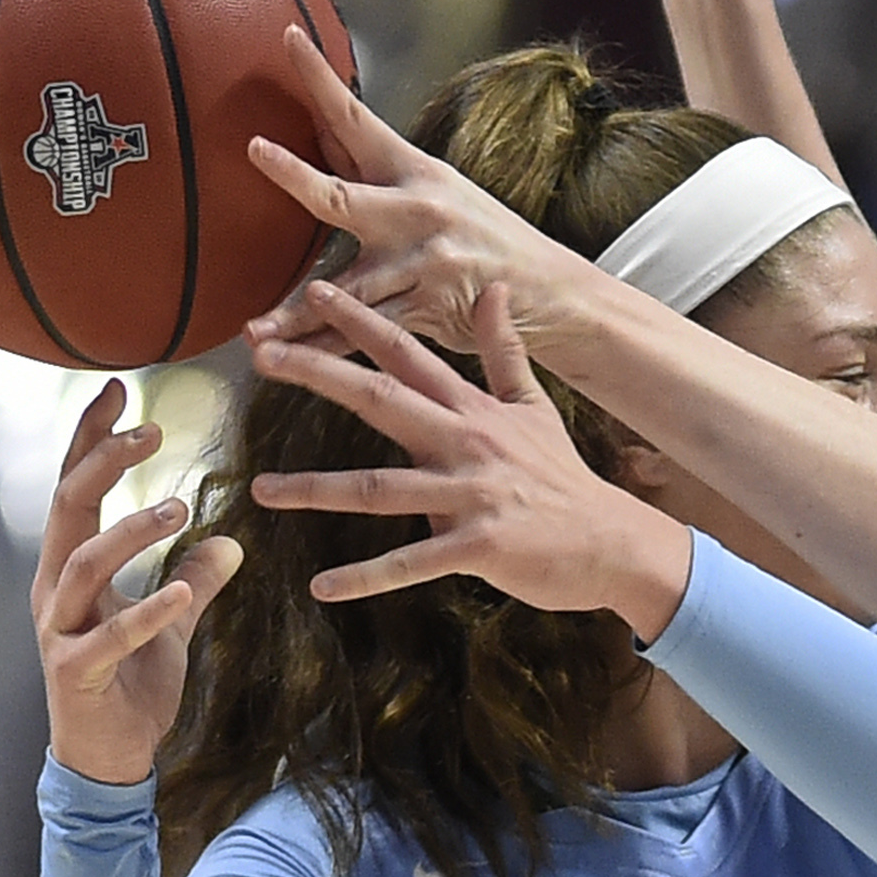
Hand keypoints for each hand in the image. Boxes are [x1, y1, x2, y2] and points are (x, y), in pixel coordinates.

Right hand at [31, 381, 241, 784]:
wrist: (108, 758)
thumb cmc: (130, 687)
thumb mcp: (171, 624)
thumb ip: (194, 578)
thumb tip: (231, 540)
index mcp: (70, 570)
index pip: (74, 490)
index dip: (90, 439)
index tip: (116, 390)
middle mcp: (55, 592)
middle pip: (67, 510)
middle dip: (102, 465)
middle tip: (150, 431)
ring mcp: (60, 631)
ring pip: (82, 565)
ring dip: (130, 532)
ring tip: (178, 507)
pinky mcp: (78, 672)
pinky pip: (110, 636)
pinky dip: (146, 612)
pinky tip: (183, 592)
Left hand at [246, 27, 587, 354]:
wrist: (552, 290)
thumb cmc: (485, 239)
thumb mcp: (440, 191)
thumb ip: (376, 170)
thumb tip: (323, 128)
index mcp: (416, 173)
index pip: (359, 119)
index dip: (321, 80)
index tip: (289, 41)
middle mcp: (418, 212)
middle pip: (343, 194)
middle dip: (296, 174)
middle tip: (257, 151)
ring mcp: (423, 264)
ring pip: (347, 287)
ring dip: (298, 311)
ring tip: (256, 330)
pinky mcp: (431, 310)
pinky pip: (370, 332)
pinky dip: (332, 352)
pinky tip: (296, 363)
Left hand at [249, 283, 692, 632]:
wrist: (614, 540)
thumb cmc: (564, 478)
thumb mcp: (534, 407)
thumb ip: (504, 351)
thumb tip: (494, 290)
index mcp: (472, 410)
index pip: (407, 353)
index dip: (360, 320)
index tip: (312, 291)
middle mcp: (465, 444)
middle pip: (381, 401)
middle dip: (319, 374)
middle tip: (264, 355)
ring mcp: (469, 496)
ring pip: (379, 489)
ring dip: (315, 490)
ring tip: (262, 491)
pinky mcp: (477, 546)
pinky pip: (410, 562)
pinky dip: (366, 576)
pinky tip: (322, 586)